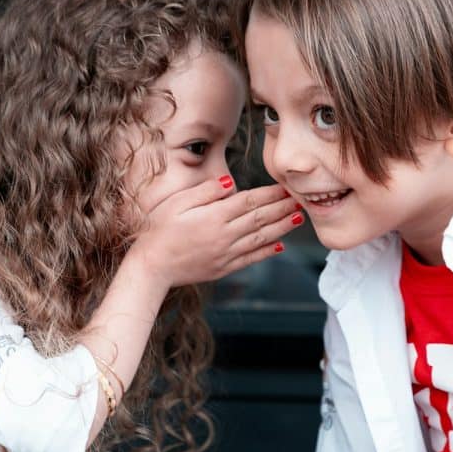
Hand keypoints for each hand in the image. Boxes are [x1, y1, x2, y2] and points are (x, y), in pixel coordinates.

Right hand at [129, 177, 302, 288]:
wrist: (151, 267)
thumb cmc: (158, 230)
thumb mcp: (177, 203)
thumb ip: (205, 192)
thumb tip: (231, 182)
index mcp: (214, 217)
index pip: (249, 201)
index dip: (270, 194)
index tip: (286, 187)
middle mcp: (224, 236)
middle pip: (260, 218)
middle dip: (282, 208)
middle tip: (301, 200)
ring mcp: (225, 254)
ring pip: (260, 238)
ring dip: (281, 228)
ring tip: (298, 219)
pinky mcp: (223, 268)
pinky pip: (250, 259)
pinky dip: (266, 252)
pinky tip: (279, 246)